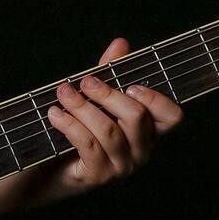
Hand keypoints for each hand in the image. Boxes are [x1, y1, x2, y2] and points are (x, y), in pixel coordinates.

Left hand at [44, 37, 182, 194]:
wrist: (46, 172)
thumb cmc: (77, 131)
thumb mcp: (95, 100)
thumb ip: (109, 74)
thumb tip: (121, 43)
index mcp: (148, 131)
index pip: (172, 117)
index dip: (158, 99)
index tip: (132, 85)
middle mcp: (140, 151)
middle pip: (136, 118)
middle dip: (108, 94)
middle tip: (85, 81)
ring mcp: (120, 166)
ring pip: (109, 130)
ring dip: (82, 107)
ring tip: (64, 93)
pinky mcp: (97, 176)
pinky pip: (88, 145)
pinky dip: (70, 125)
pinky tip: (55, 114)